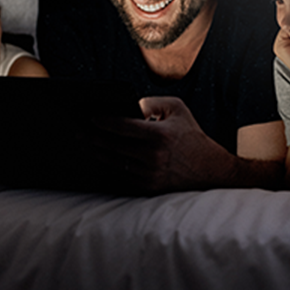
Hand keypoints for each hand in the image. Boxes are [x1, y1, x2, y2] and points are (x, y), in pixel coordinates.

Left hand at [92, 97, 234, 193]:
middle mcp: (153, 156)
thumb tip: (128, 106)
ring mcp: (150, 174)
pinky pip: (122, 175)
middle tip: (78, 131)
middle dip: (93, 137)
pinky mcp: (149, 187)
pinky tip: (100, 158)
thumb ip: (151, 102)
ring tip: (85, 143)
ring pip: (114, 162)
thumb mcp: (177, 108)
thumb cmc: (191, 135)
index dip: (103, 121)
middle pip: (113, 146)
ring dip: (97, 152)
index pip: (122, 127)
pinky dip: (109, 167)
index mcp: (159, 135)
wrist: (211, 170)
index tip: (90, 118)